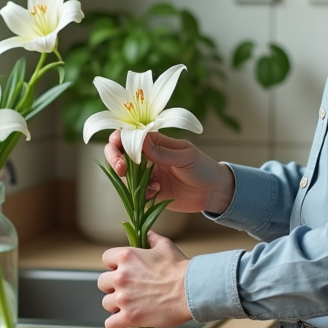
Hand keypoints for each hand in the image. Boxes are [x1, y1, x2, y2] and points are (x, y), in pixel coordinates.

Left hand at [98, 231, 192, 327]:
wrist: (190, 290)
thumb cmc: (179, 268)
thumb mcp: (165, 246)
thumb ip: (151, 238)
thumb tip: (147, 233)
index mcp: (126, 257)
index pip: (106, 258)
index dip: (114, 265)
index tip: (123, 270)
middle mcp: (120, 276)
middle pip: (102, 282)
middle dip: (113, 286)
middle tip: (127, 290)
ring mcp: (123, 298)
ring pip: (106, 303)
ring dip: (116, 305)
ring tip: (130, 305)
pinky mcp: (129, 317)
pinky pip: (110, 323)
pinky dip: (116, 323)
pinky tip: (125, 321)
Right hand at [105, 130, 234, 214]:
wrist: (213, 192)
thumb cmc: (202, 167)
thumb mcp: (185, 156)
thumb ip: (162, 151)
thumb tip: (140, 141)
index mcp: (155, 142)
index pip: (129, 135)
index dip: (119, 139)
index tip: (118, 147)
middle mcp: (147, 157)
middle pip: (119, 153)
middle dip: (114, 159)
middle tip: (121, 168)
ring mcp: (147, 175)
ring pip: (124, 174)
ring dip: (129, 179)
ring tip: (151, 184)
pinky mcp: (150, 192)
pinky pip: (135, 192)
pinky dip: (141, 193)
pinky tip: (156, 192)